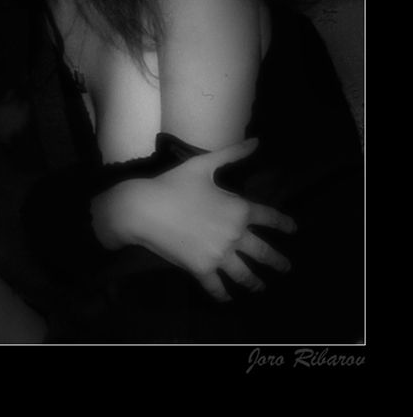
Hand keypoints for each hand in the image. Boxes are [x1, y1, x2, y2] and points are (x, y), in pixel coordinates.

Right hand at [94, 139, 296, 301]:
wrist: (144, 208)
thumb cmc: (173, 184)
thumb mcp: (203, 165)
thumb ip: (232, 154)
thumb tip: (257, 141)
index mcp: (239, 209)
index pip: (269, 218)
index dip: (284, 224)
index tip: (294, 229)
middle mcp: (235, 235)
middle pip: (264, 252)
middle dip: (278, 262)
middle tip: (286, 268)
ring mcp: (219, 255)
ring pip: (245, 275)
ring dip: (256, 283)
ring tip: (261, 286)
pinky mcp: (201, 269)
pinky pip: (217, 287)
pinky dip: (224, 294)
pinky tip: (227, 297)